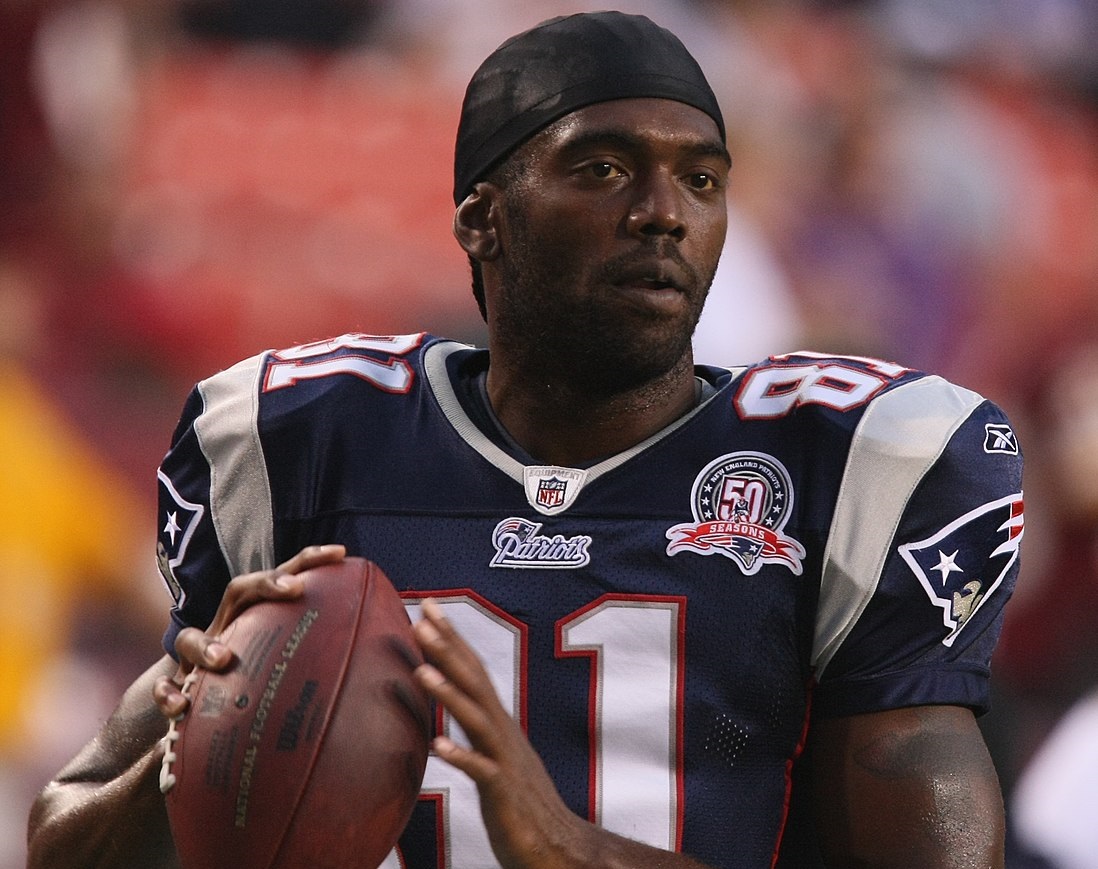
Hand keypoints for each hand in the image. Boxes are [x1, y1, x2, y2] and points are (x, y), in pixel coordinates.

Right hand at [152, 544, 346, 718]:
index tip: (341, 553)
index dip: (309, 561)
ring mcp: (193, 659)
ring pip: (187, 637)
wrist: (194, 720)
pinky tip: (180, 709)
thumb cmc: (260, 692)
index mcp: (257, 620)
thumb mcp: (296, 673)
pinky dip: (169, 695)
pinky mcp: (173, 689)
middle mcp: (224, 630)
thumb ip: (335, 664)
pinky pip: (164, 688)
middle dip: (266, 584)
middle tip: (294, 589)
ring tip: (222, 659)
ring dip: (204, 644)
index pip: (282, 579)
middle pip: (238, 591)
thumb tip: (394, 667)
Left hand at [412, 599, 591, 868]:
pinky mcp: (504, 794)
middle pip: (475, 683)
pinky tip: (438, 746)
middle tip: (423, 618)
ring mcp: (505, 761)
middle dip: (448, 649)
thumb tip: (453, 708)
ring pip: (476, 720)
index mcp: (498, 724)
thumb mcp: (495, 758)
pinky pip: (481, 772)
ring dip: (449, 694)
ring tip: (422, 671)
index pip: (474, 670)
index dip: (453, 639)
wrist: (557, 848)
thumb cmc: (520, 805)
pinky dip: (461, 756)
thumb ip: (477, 731)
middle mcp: (503, 734)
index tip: (430, 609)